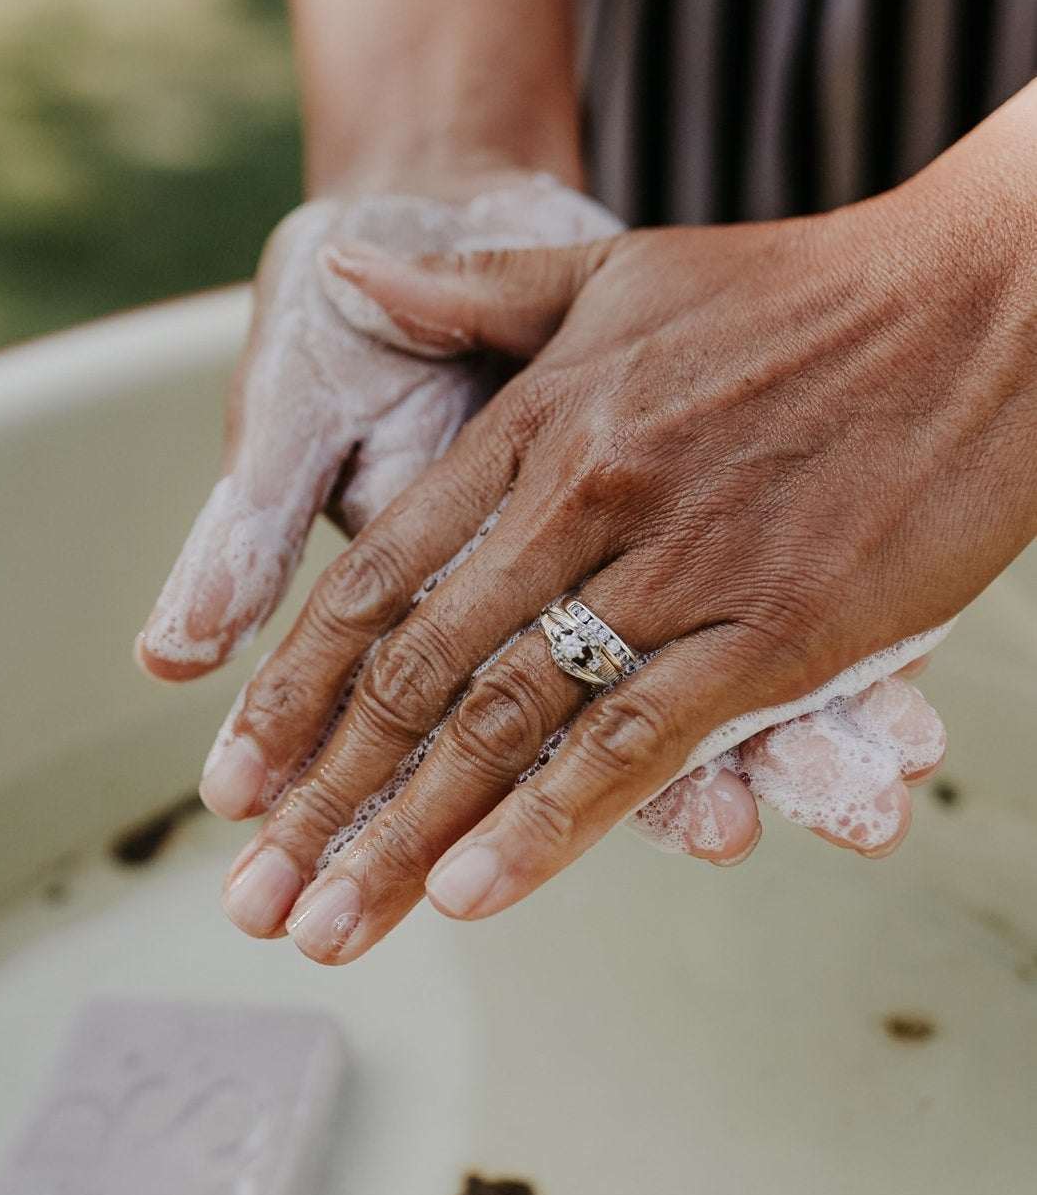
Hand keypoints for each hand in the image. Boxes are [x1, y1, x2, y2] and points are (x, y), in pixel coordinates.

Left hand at [204, 177, 1035, 962]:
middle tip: (254, 894)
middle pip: (417, 671)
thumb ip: (472, 294)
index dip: (292, 688)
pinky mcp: (775, 629)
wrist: (984, 299)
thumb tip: (355, 280)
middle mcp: (582, 498)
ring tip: (331, 926)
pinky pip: (639, 744)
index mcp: (534, 422)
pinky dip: (552, 825)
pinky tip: (477, 892)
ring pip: (508, 722)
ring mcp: (677, 567)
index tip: (233, 779)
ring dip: (408, 837)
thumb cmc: (799, 287)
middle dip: (325, 796)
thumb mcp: (612, 269)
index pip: (375, 580)